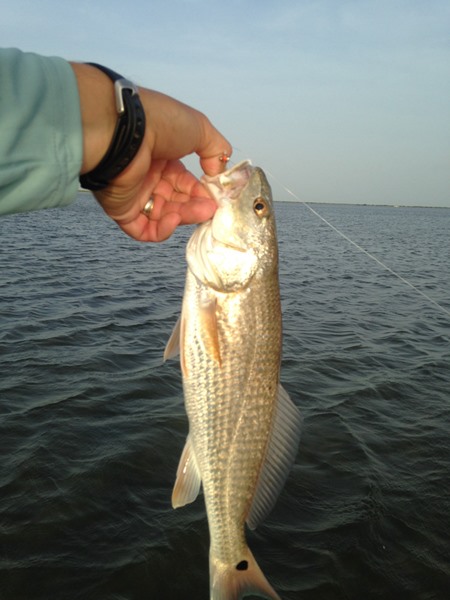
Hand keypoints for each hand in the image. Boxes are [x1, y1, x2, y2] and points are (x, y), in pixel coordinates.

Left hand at [73, 64, 231, 241]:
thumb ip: (216, 150)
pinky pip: (144, 230)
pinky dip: (162, 230)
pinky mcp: (122, 211)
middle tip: (211, 208)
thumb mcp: (200, 128)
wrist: (124, 129)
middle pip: (178, 202)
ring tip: (200, 212)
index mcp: (164, 158)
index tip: (216, 197)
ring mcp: (136, 195)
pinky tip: (174, 219)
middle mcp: (149, 177)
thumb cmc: (159, 123)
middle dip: (197, 206)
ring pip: (165, 217)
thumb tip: (218, 174)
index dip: (202, 192)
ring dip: (184, 217)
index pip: (186, 184)